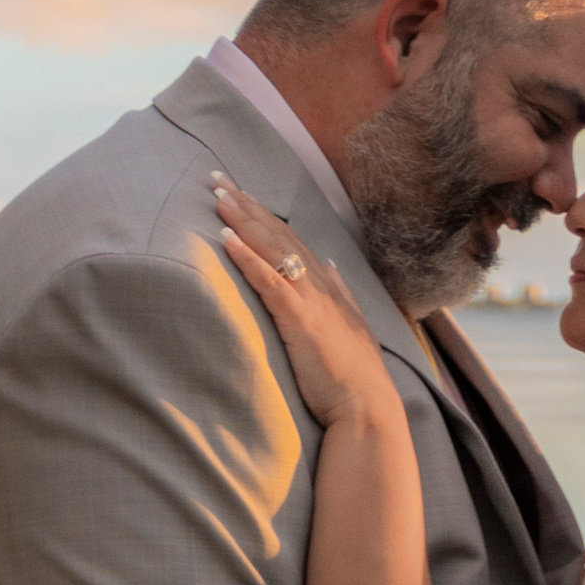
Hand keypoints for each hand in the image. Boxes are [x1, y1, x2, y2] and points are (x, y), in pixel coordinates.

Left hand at [213, 176, 401, 432]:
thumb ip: (341, 292)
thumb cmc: (355, 376)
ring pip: (271, 247)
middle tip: (218, 178)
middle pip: (276, 233)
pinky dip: (246, 256)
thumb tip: (330, 265)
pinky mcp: (298, 318)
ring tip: (218, 196)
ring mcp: (309, 298)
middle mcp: (318, 283)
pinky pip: (268, 279)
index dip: (264, 214)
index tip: (242, 193)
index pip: (291, 239)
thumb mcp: (352, 326)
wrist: (367, 406)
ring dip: (242, 219)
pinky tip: (226, 238)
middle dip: (246, 204)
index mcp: (327, 285)